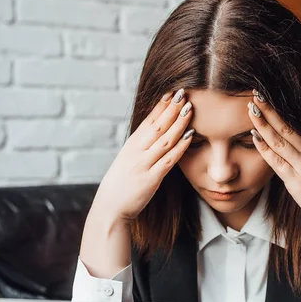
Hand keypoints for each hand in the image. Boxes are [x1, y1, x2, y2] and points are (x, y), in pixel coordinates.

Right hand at [92, 89, 194, 222]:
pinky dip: (180, 147)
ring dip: (178, 123)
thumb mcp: (127, 162)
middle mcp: (136, 152)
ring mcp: (143, 164)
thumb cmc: (119, 186)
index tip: (171, 92)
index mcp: (131, 146)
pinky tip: (190, 136)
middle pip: (157, 126)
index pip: (148, 121)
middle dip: (171, 108)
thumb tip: (153, 137)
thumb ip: (140, 149)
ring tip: (189, 109)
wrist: (109, 209)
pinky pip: (168, 160)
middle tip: (183, 92)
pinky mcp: (151, 178)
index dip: (160, 106)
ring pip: (164, 139)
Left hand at [246, 91, 300, 232]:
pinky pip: (278, 163)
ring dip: (264, 126)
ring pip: (280, 142)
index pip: (293, 128)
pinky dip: (265, 149)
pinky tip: (255, 137)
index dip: (278, 114)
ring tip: (252, 111)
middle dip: (269, 113)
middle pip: (285, 130)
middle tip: (255, 97)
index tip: (265, 101)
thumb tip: (297, 154)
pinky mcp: (297, 183)